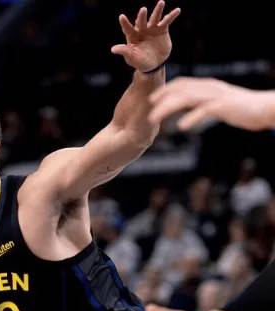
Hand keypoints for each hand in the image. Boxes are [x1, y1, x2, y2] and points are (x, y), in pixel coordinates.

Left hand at [110, 1, 179, 71]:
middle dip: (142, 16)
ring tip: (161, 2)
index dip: (124, 23)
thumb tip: (113, 49)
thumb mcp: (131, 57)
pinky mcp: (162, 29)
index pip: (127, 28)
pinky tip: (177, 10)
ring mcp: (152, 28)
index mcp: (132, 36)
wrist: (154, 64)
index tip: (121, 16)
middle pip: (141, 21)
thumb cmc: (140, 61)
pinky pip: (167, 21)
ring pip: (155, 17)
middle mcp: (142, 30)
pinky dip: (172, 15)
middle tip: (143, 10)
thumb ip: (124, 51)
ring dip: (158, 10)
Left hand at [149, 77, 274, 130]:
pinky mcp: (224, 106)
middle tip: (146, 111)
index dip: (165, 90)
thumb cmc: (242, 108)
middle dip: (161, 99)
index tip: (151, 99)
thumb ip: (203, 103)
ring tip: (154, 119)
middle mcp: (209, 88)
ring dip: (167, 108)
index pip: (182, 83)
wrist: (265, 108)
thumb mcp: (218, 103)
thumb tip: (190, 107)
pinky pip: (204, 110)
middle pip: (180, 90)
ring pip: (186, 99)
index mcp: (208, 86)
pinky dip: (192, 117)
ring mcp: (216, 96)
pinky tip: (181, 126)